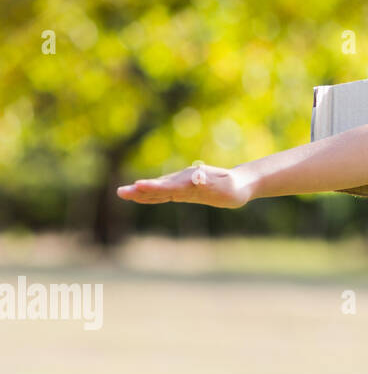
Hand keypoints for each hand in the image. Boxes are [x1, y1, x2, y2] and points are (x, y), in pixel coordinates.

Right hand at [116, 161, 254, 208]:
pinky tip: (139, 196)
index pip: (168, 186)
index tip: (137, 186)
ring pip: (159, 190)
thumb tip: (196, 178)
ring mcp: (182, 185)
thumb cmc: (234, 186)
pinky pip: (164, 194)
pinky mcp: (184, 191)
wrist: (240, 184)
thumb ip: (210, 181)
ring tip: (123, 193)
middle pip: (159, 187)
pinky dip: (151, 195)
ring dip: (141, 193)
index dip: (153, 187)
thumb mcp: (225, 185)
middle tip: (121, 192)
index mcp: (190, 180)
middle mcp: (183, 181)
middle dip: (140, 191)